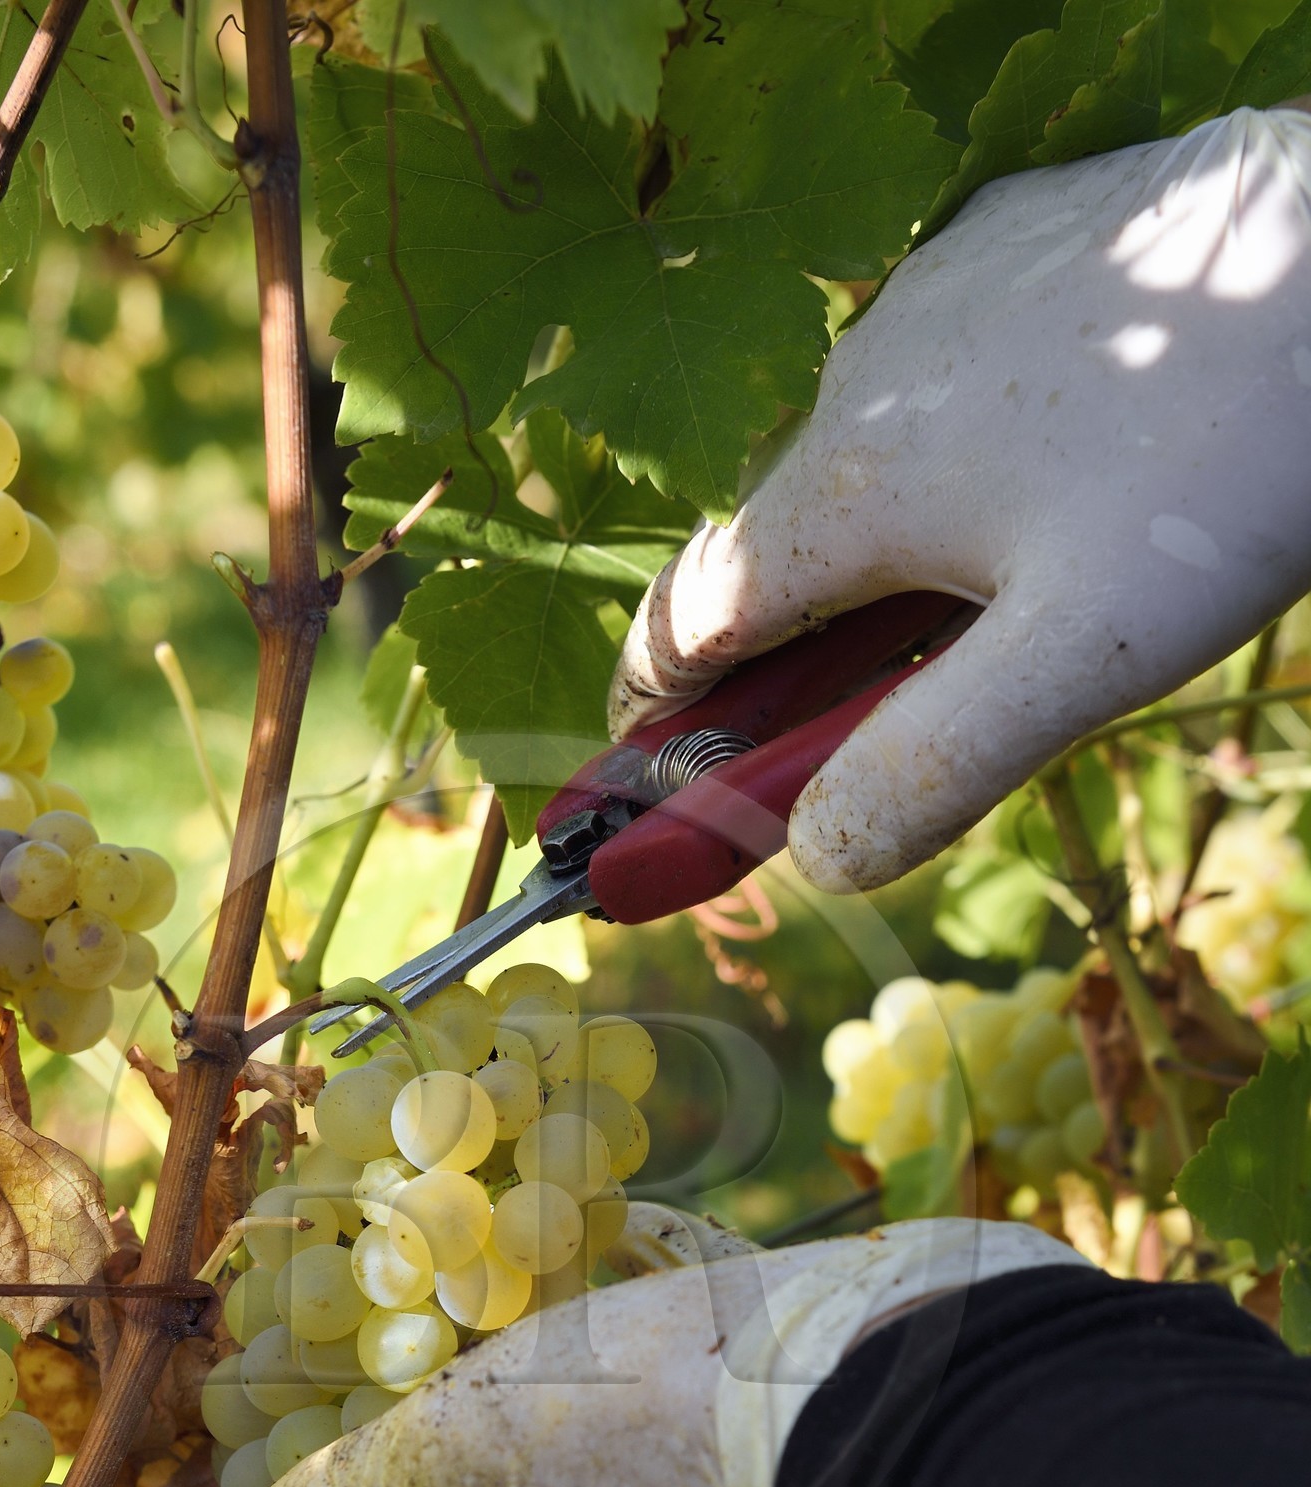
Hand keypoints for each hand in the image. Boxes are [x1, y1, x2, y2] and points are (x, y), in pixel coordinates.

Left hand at [215, 1215, 1076, 1486]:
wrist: (876, 1369)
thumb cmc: (646, 1429)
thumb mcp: (457, 1466)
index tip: (292, 1439)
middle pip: (487, 1482)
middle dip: (429, 1402)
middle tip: (365, 1309)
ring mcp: (689, 1450)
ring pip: (576, 1392)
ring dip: (519, 1323)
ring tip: (456, 1232)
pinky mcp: (751, 1365)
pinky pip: (662, 1317)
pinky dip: (620, 1265)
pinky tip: (595, 1196)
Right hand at [610, 107, 1310, 892]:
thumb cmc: (1223, 470)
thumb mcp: (1080, 662)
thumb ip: (929, 768)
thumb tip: (814, 858)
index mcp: (843, 487)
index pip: (685, 618)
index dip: (655, 712)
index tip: (652, 779)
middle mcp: (854, 377)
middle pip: (782, 548)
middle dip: (798, 652)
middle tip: (865, 731)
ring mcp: (932, 293)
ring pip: (867, 460)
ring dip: (889, 549)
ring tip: (1006, 602)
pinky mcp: (1009, 239)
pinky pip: (943, 376)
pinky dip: (962, 450)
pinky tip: (1060, 476)